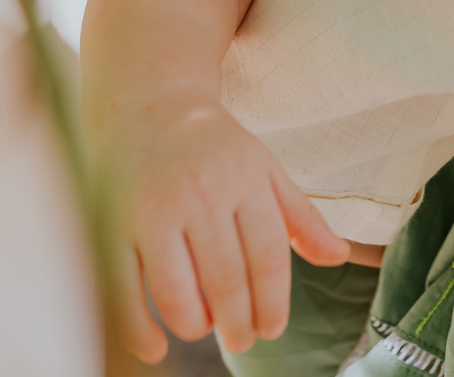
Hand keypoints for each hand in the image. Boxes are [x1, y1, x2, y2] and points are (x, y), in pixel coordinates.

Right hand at [93, 94, 349, 362]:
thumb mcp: (264, 169)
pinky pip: (124, 292)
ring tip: (206, 327)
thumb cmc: (215, 148)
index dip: (273, 302)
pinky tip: (157, 347)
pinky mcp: (114, 226)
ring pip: (177, 293)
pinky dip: (139, 330)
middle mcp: (200, 194)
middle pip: (225, 279)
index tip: (272, 329)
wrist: (149, 105)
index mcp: (244, 179)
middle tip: (242, 339)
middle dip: (238, 323)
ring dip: (196, 325)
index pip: (268, 256)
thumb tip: (339, 257)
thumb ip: (300, 216)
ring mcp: (153, 212)